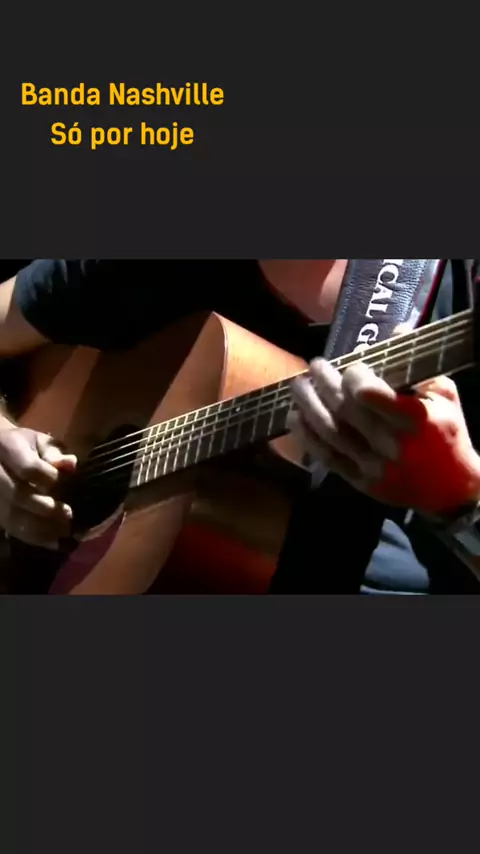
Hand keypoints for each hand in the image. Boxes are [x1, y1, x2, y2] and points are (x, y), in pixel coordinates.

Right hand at [0, 426, 76, 547]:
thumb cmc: (27, 447)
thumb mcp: (42, 442)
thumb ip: (56, 453)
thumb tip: (71, 465)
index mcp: (7, 447)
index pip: (28, 468)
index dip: (51, 480)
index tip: (70, 485)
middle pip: (17, 495)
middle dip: (46, 508)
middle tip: (69, 515)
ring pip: (12, 515)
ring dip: (41, 528)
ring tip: (65, 531)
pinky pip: (11, 527)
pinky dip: (33, 537)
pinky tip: (54, 541)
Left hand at [288, 358, 479, 517]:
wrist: (451, 489)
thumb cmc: (448, 434)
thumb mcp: (444, 396)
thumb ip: (417, 364)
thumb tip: (394, 330)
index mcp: (414, 420)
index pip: (369, 393)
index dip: (354, 375)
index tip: (350, 366)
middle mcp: (391, 444)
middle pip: (344, 409)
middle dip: (324, 383)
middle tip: (315, 366)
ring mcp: (374, 466)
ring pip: (330, 432)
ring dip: (309, 406)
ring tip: (299, 386)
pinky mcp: (361, 482)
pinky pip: (327, 457)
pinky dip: (307, 437)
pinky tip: (296, 418)